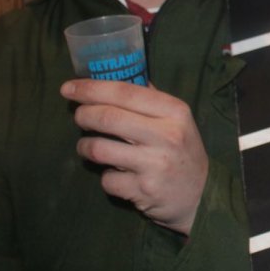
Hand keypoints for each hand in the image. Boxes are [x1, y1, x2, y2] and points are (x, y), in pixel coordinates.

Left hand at [64, 79, 208, 234]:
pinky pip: (107, 179)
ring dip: (85, 146)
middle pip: (108, 118)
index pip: (125, 92)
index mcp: (175, 112)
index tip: (68, 88)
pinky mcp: (144, 190)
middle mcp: (167, 136)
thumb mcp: (177, 120)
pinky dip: (105, 175)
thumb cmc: (182, 150)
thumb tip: (114, 77)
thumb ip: (150, 99)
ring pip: (99, 149)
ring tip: (89, 146)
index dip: (91, 88)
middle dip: (83, 115)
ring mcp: (155, 165)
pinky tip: (115, 173)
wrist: (201, 194)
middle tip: (79, 116)